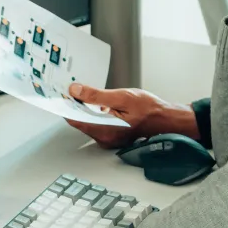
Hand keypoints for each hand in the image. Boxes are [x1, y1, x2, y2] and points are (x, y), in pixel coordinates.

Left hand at [64, 84, 198, 149]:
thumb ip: (96, 95)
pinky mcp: (112, 136)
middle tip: (70, 88)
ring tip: (81, 93)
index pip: (74, 119)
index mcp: (105, 130)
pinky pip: (95, 124)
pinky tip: (95, 102)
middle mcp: (104, 138)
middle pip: (79, 121)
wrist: (168, 120)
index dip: (65, 105)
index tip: (59, 93)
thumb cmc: (150, 110)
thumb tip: (76, 91)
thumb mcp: (122, 97)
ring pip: (87, 122)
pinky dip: (92, 112)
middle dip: (73, 105)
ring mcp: (108, 139)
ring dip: (83, 108)